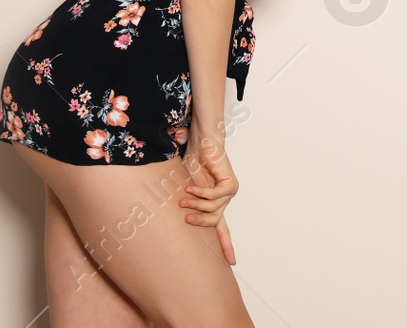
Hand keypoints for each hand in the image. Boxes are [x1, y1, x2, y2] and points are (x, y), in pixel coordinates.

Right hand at [180, 135, 239, 249]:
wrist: (202, 145)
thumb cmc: (193, 163)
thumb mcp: (186, 189)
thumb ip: (185, 204)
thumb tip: (174, 220)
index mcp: (215, 204)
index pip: (222, 230)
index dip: (226, 245)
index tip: (232, 262)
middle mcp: (224, 201)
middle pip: (214, 223)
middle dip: (199, 222)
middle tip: (185, 217)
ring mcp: (229, 192)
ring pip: (212, 210)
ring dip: (195, 205)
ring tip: (183, 197)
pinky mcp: (230, 184)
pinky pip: (214, 196)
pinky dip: (200, 193)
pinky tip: (191, 187)